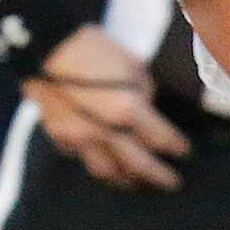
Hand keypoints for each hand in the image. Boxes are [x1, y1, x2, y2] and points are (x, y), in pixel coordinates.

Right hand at [21, 28, 191, 191]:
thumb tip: (145, 104)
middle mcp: (104, 132)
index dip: (175, 146)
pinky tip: (99, 161)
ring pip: (106, 171)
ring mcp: (79, 138)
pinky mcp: (58, 136)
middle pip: (137, 165)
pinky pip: (78, 157)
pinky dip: (92, 161)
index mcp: (127, 111)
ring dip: (125, 180)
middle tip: (171, 184)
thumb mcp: (131, 62)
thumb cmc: (92, 47)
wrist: (45, 45)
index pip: (159, 138)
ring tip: (135, 184)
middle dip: (158, 176)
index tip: (184, 151)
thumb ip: (143, 90)